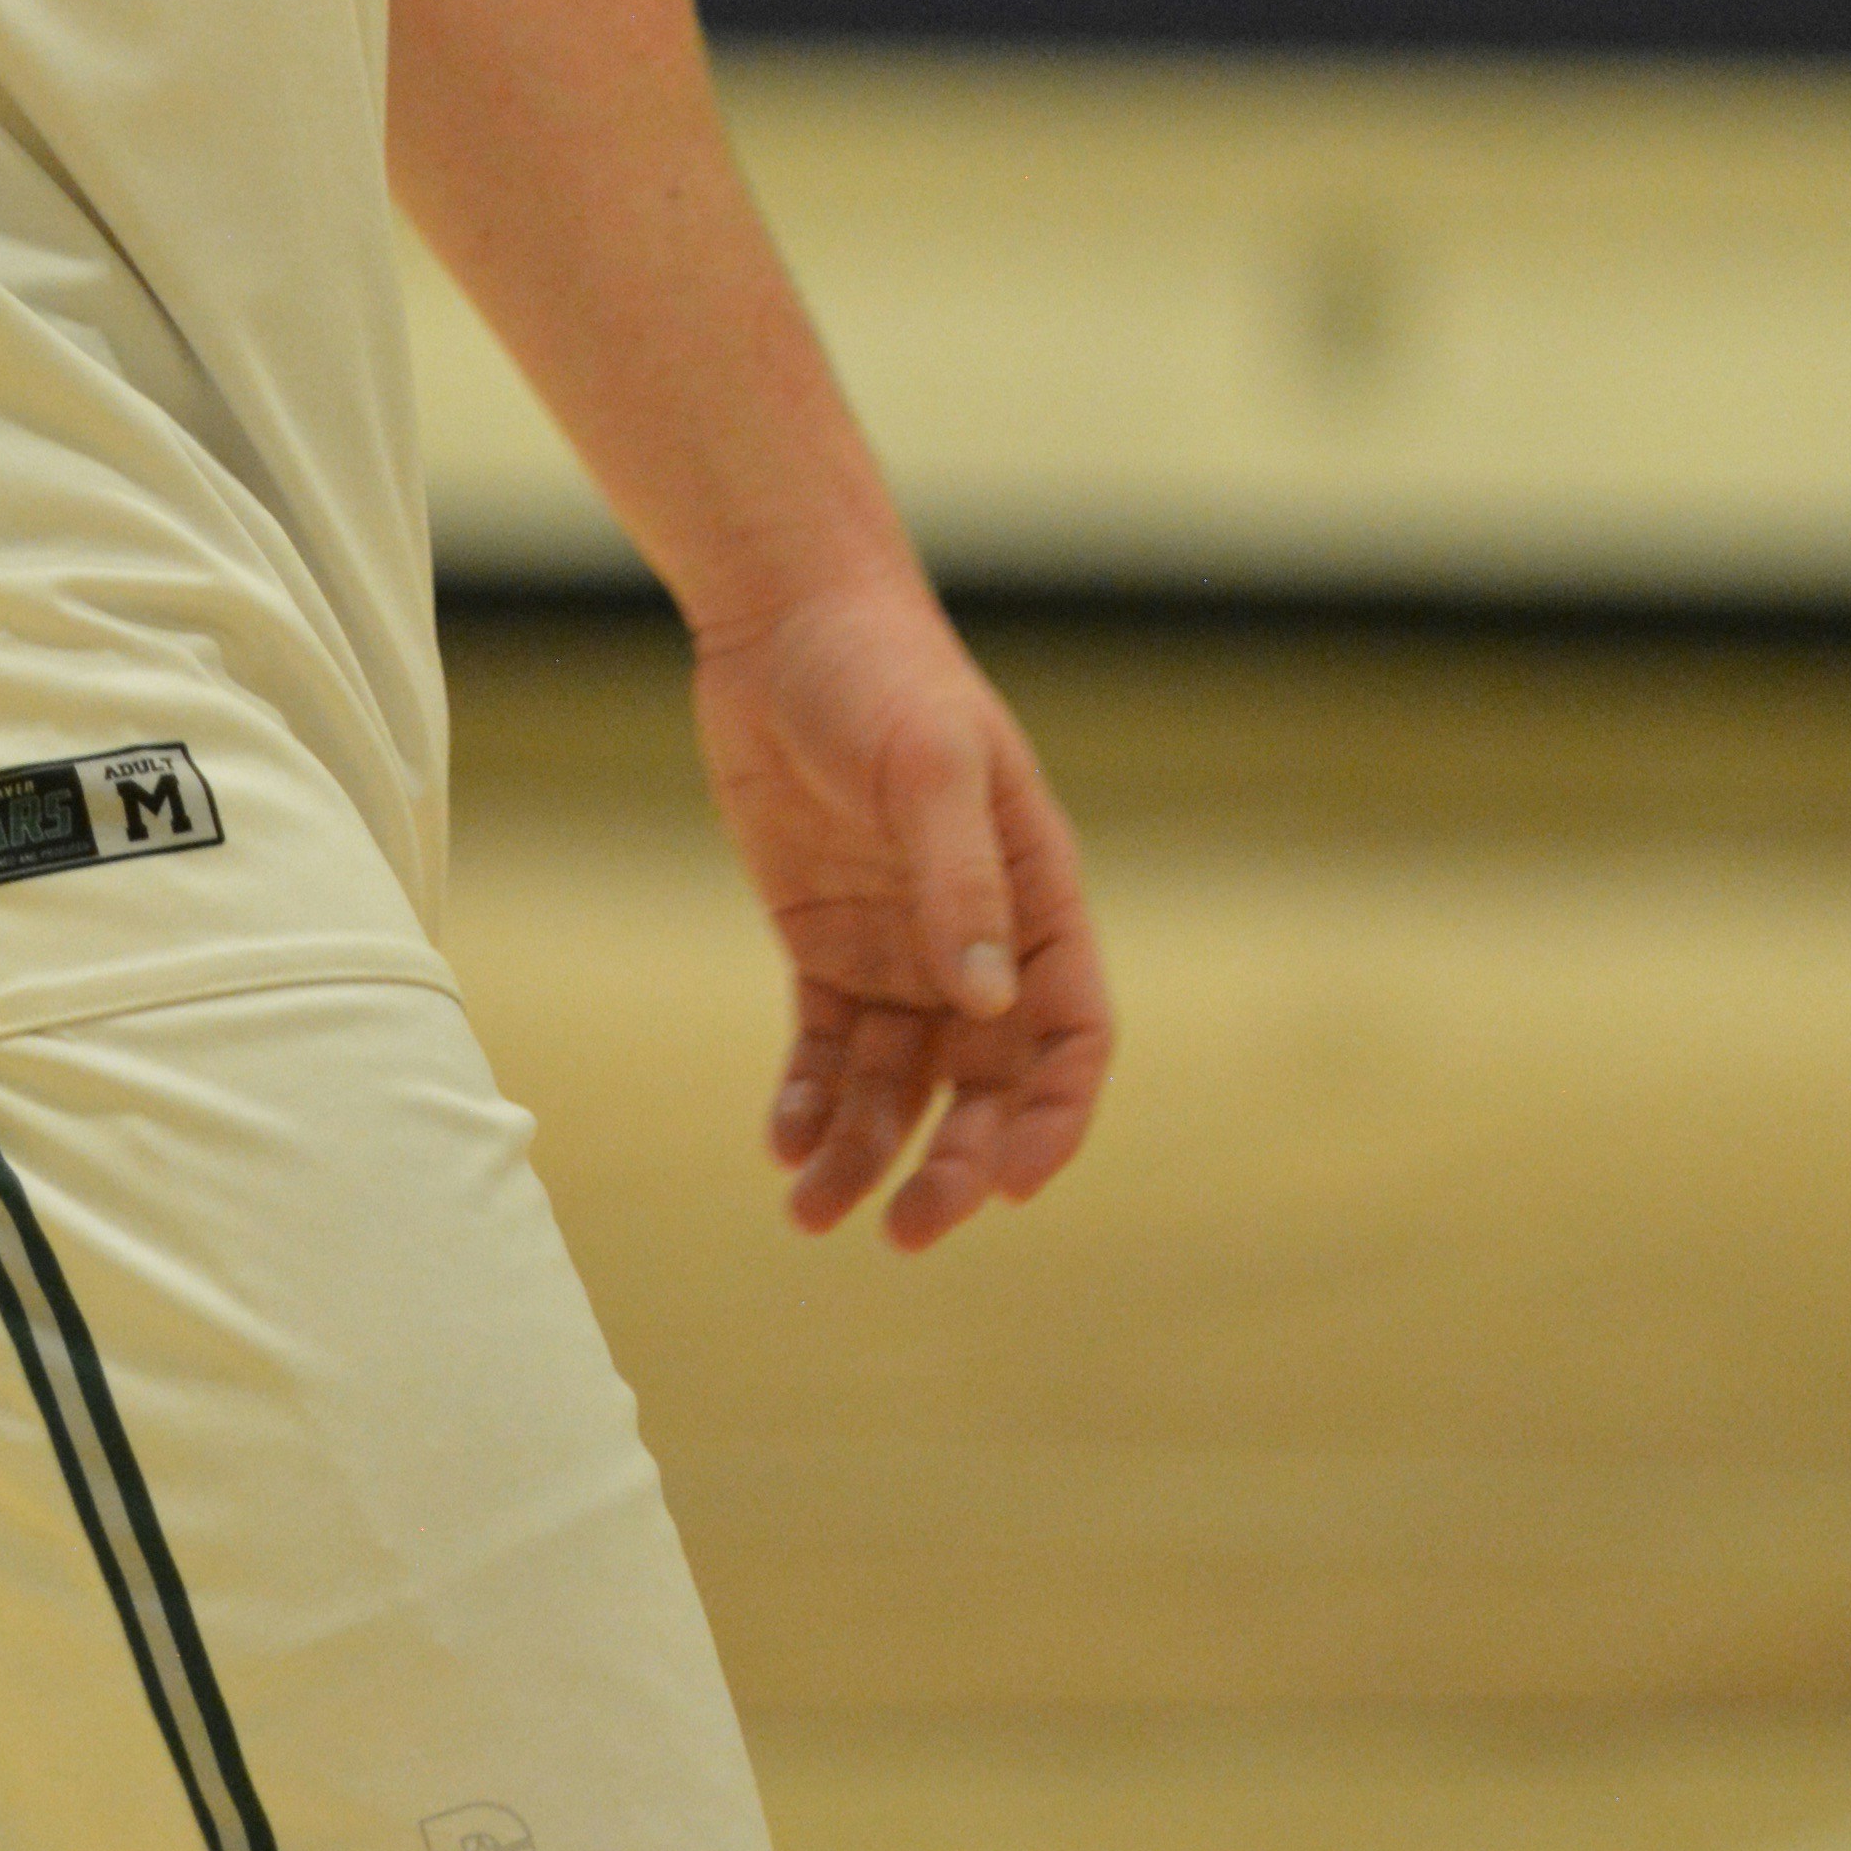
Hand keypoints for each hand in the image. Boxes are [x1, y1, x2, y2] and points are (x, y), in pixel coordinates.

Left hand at [688, 579, 1112, 1248]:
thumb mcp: (927, 766)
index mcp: (1033, 894)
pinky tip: (781, 1142)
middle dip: (954, 1163)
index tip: (1012, 1184)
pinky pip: (827, 1047)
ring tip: (812, 1211)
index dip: (1052, 1116)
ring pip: (898, 1083)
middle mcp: (975, 936)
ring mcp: (898, 944)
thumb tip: (989, 1006)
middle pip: (983, 1082)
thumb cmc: (877, 672)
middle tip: (907, 1232)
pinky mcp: (824, 942)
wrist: (782, 619)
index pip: (1070, 1033)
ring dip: (867, 1151)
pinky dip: (809, 1101)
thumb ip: (960, 878)